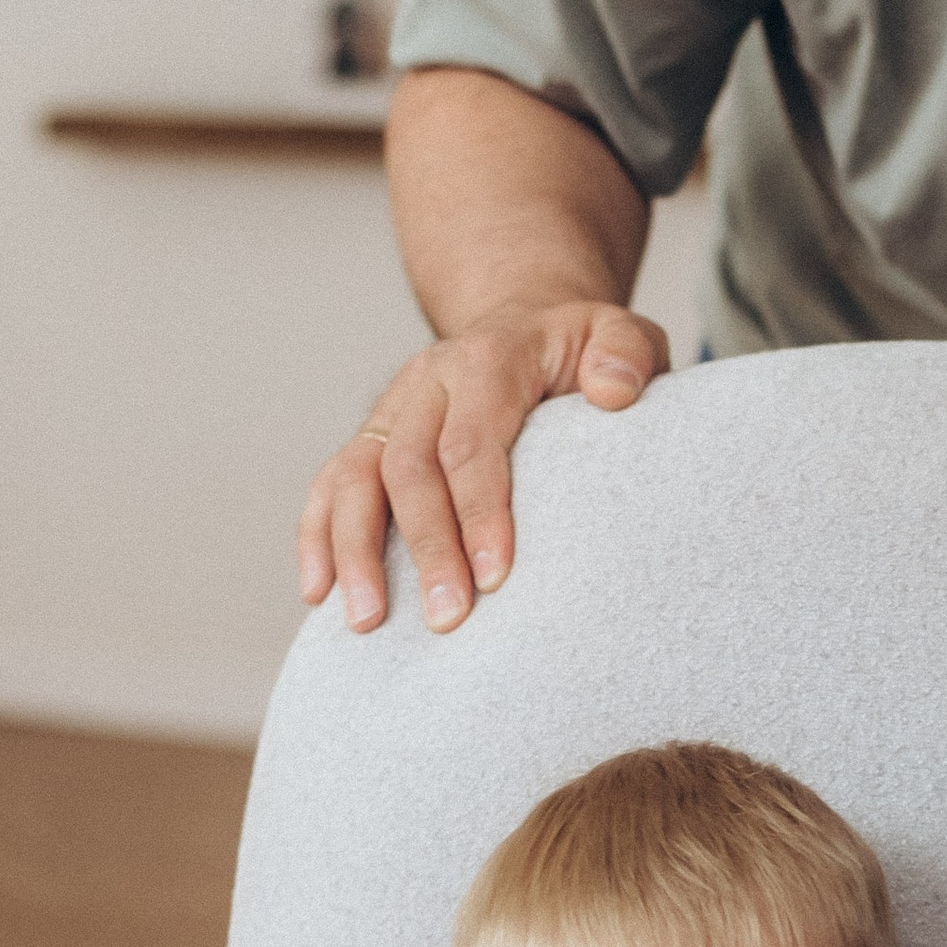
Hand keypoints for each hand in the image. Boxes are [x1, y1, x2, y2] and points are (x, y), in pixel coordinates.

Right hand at [297, 294, 668, 636]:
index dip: (480, 511)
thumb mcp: (620, 335)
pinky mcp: (372, 438)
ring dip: (355, 552)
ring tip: (367, 622)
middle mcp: (427, 381)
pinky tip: (319, 593)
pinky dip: (319, 537)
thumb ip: (627, 353)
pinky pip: (330, 485)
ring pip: (354, 478)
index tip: (495, 578)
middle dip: (426, 548)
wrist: (526, 325)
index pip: (472, 441)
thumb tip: (611, 391)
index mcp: (486, 360)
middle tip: (448, 619)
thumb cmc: (581, 352)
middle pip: (408, 467)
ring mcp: (392, 410)